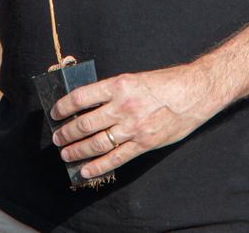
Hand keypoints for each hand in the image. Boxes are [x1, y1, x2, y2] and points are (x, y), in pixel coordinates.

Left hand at [51, 63, 215, 179]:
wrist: (194, 92)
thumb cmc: (165, 82)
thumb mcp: (134, 78)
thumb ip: (113, 91)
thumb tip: (88, 103)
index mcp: (118, 85)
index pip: (81, 97)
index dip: (63, 106)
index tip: (55, 112)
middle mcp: (123, 106)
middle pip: (85, 124)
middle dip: (66, 133)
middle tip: (57, 138)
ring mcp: (133, 127)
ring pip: (96, 143)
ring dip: (77, 151)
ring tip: (66, 154)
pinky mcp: (143, 144)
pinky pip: (115, 159)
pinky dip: (97, 167)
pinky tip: (85, 170)